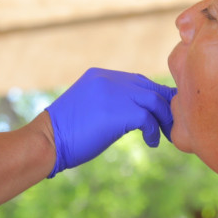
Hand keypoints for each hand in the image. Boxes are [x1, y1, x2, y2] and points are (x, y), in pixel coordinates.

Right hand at [45, 68, 175, 177]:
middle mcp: (109, 79)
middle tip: (170, 123)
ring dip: (162, 119)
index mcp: (100, 76)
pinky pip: (149, 118)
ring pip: (154, 100)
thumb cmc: (65, 132)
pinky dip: (154, 131)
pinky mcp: (120, 112)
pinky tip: (151, 142)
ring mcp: (115, 93)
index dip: (153, 96)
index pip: (137, 81)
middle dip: (163, 105)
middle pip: (149, 87)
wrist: (47, 140)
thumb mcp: (88, 107)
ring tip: (163, 134)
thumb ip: (110, 102)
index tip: (161, 112)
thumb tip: (135, 115)